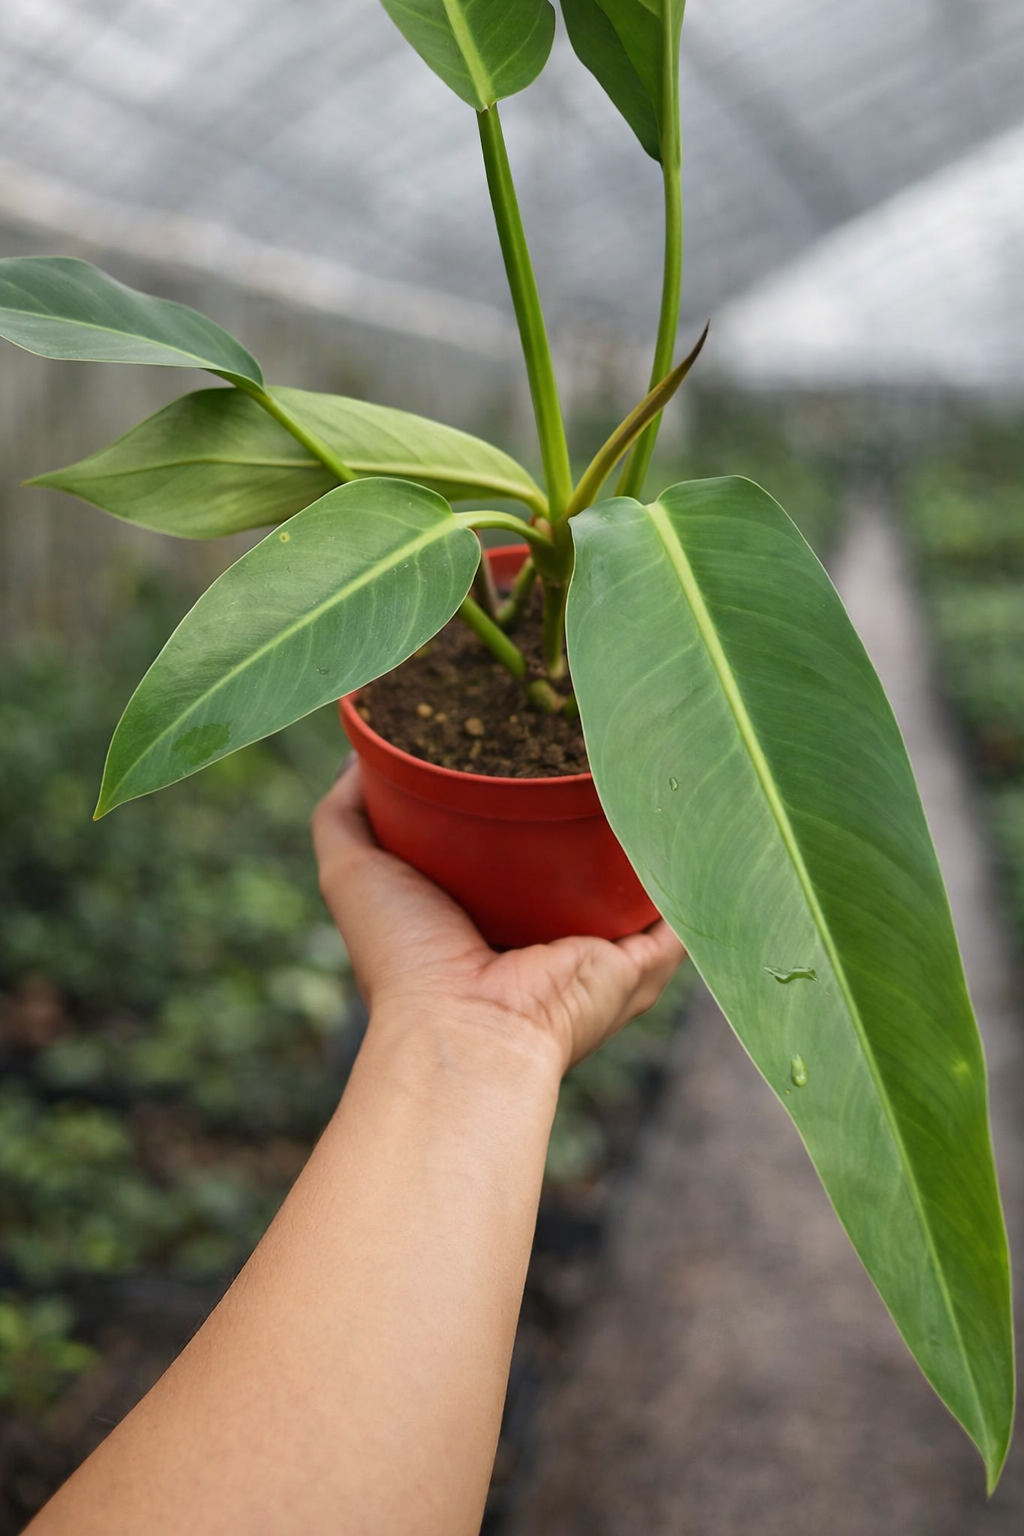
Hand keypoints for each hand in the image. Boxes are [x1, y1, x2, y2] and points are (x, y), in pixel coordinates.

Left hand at [311, 761, 685, 1075]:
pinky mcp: (641, 964)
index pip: (514, 844)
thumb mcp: (352, 868)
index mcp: (487, 915)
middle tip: (591, 738)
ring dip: (649, 830)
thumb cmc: (403, 955)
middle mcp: (546, 935)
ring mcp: (598, 951)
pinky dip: (695, 872)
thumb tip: (360, 752)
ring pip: (638, 877)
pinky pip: (681, 912)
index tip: (522, 731)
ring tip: (652, 761)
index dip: (521, 790)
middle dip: (591, 802)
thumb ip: (345, 813)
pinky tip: (698, 817)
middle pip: (579, 856)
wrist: (463, 1029)